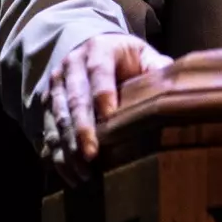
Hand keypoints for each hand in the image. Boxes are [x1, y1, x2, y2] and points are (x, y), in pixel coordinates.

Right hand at [41, 33, 170, 185]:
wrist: (90, 47)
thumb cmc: (124, 58)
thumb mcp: (143, 54)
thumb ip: (158, 68)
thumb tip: (176, 89)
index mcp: (98, 49)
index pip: (99, 72)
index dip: (103, 95)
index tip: (109, 118)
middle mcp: (71, 65)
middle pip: (75, 99)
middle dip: (82, 129)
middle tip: (92, 156)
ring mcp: (56, 85)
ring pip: (58, 118)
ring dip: (68, 147)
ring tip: (83, 173)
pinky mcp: (46, 103)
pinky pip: (47, 131)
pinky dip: (57, 155)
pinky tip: (70, 174)